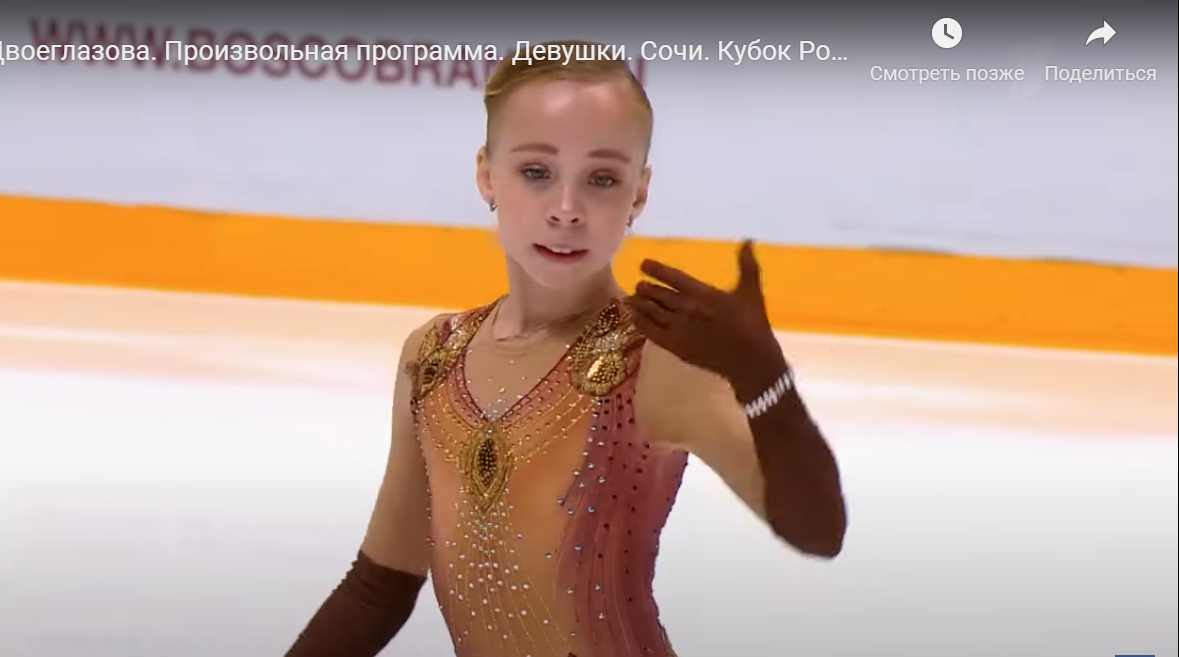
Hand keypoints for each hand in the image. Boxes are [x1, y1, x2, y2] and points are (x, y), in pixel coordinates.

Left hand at [625, 240, 787, 397]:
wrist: (749, 360)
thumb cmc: (752, 324)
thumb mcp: (751, 292)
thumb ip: (747, 266)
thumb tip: (748, 240)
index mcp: (702, 293)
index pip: (673, 278)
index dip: (657, 270)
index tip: (644, 264)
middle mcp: (685, 308)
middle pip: (659, 295)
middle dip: (646, 289)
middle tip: (637, 284)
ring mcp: (678, 328)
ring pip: (652, 313)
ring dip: (639, 305)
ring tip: (629, 299)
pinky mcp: (676, 347)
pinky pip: (652, 333)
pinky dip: (641, 325)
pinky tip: (633, 320)